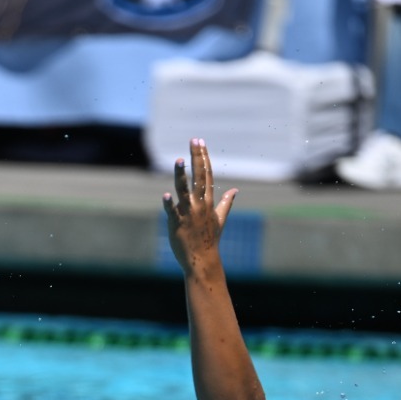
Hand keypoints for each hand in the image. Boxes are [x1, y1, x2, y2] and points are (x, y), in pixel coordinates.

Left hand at [162, 138, 236, 275]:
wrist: (202, 259)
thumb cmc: (210, 239)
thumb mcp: (220, 219)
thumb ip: (226, 203)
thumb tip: (235, 190)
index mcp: (208, 202)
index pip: (207, 174)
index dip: (203, 157)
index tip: (200, 141)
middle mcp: (200, 205)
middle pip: (198, 177)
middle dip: (196, 158)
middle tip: (194, 140)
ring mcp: (188, 214)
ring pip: (184, 191)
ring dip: (182, 175)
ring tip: (179, 159)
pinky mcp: (177, 224)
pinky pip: (172, 212)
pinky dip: (169, 204)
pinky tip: (165, 194)